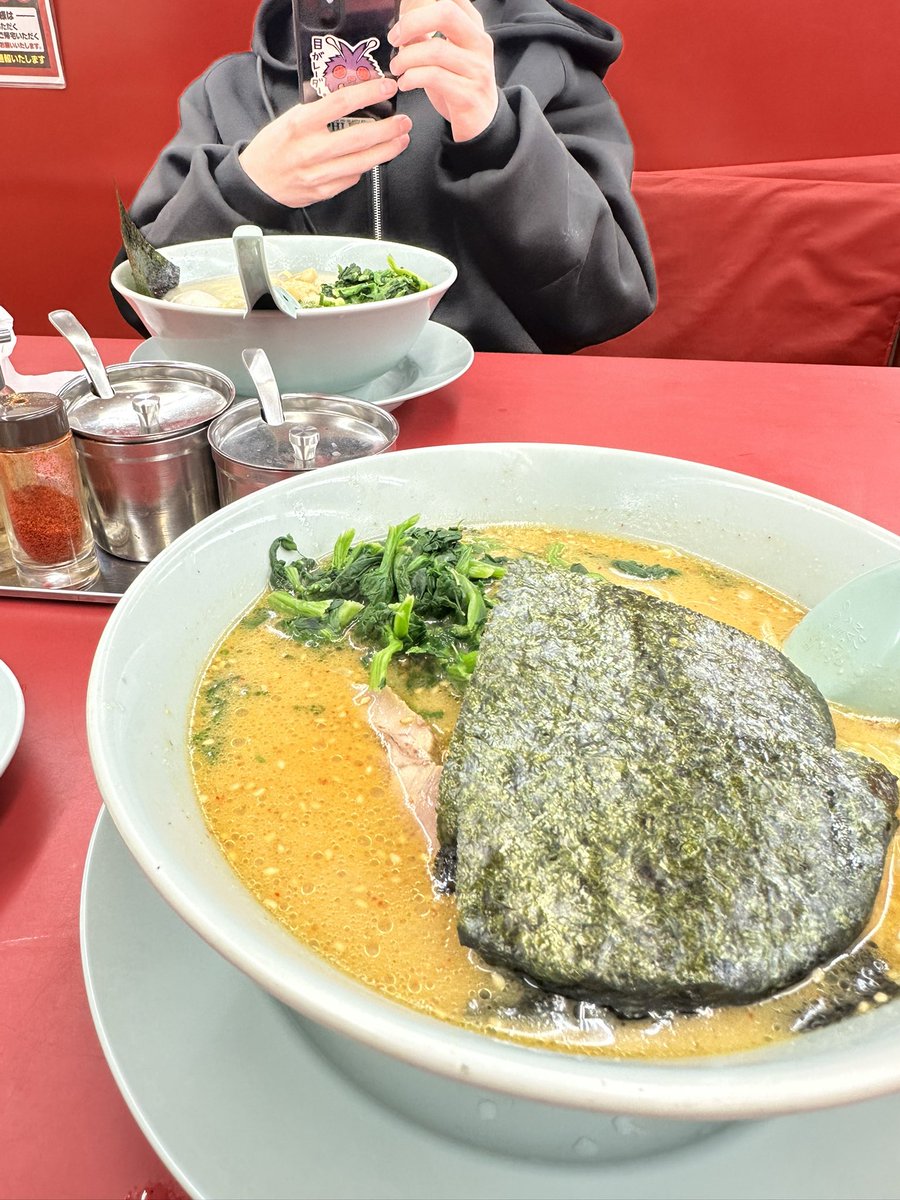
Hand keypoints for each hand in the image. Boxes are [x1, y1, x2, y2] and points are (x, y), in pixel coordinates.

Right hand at [239, 77, 410, 207]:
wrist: (257, 182)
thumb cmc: (273, 148)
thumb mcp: (289, 119)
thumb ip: (318, 112)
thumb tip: (351, 99)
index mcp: (300, 124)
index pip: (341, 103)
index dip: (368, 93)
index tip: (386, 87)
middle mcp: (311, 149)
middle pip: (359, 137)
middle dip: (388, 129)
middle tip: (403, 121)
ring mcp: (319, 173)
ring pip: (362, 162)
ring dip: (387, 150)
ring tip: (400, 139)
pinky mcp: (324, 191)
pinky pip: (352, 177)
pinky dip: (366, 166)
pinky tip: (374, 158)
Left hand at [388, 0, 498, 142]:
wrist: (480, 122)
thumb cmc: (458, 84)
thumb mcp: (443, 54)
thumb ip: (425, 35)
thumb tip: (402, 20)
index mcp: (472, 26)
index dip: (421, 1)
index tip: (402, 14)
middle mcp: (479, 43)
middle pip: (446, 13)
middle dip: (412, 22)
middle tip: (395, 38)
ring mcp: (476, 69)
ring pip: (436, 49)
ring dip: (407, 58)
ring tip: (397, 67)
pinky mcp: (468, 95)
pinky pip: (434, 77)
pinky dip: (412, 78)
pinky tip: (405, 83)